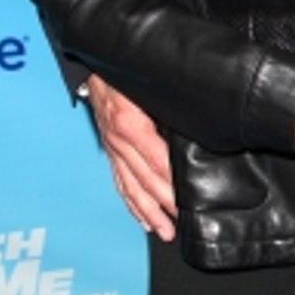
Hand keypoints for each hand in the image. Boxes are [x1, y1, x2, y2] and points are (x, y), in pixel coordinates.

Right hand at [86, 76, 176, 240]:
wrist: (94, 62)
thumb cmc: (124, 72)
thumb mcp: (151, 86)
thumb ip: (172, 107)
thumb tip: (200, 121)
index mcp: (130, 124)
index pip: (158, 162)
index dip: (173, 184)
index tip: (189, 201)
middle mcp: (119, 141)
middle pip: (145, 181)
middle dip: (164, 205)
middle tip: (182, 223)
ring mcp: (112, 148)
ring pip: (131, 187)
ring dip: (148, 212)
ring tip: (164, 231)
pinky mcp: (110, 150)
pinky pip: (120, 182)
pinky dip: (131, 203)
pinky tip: (142, 218)